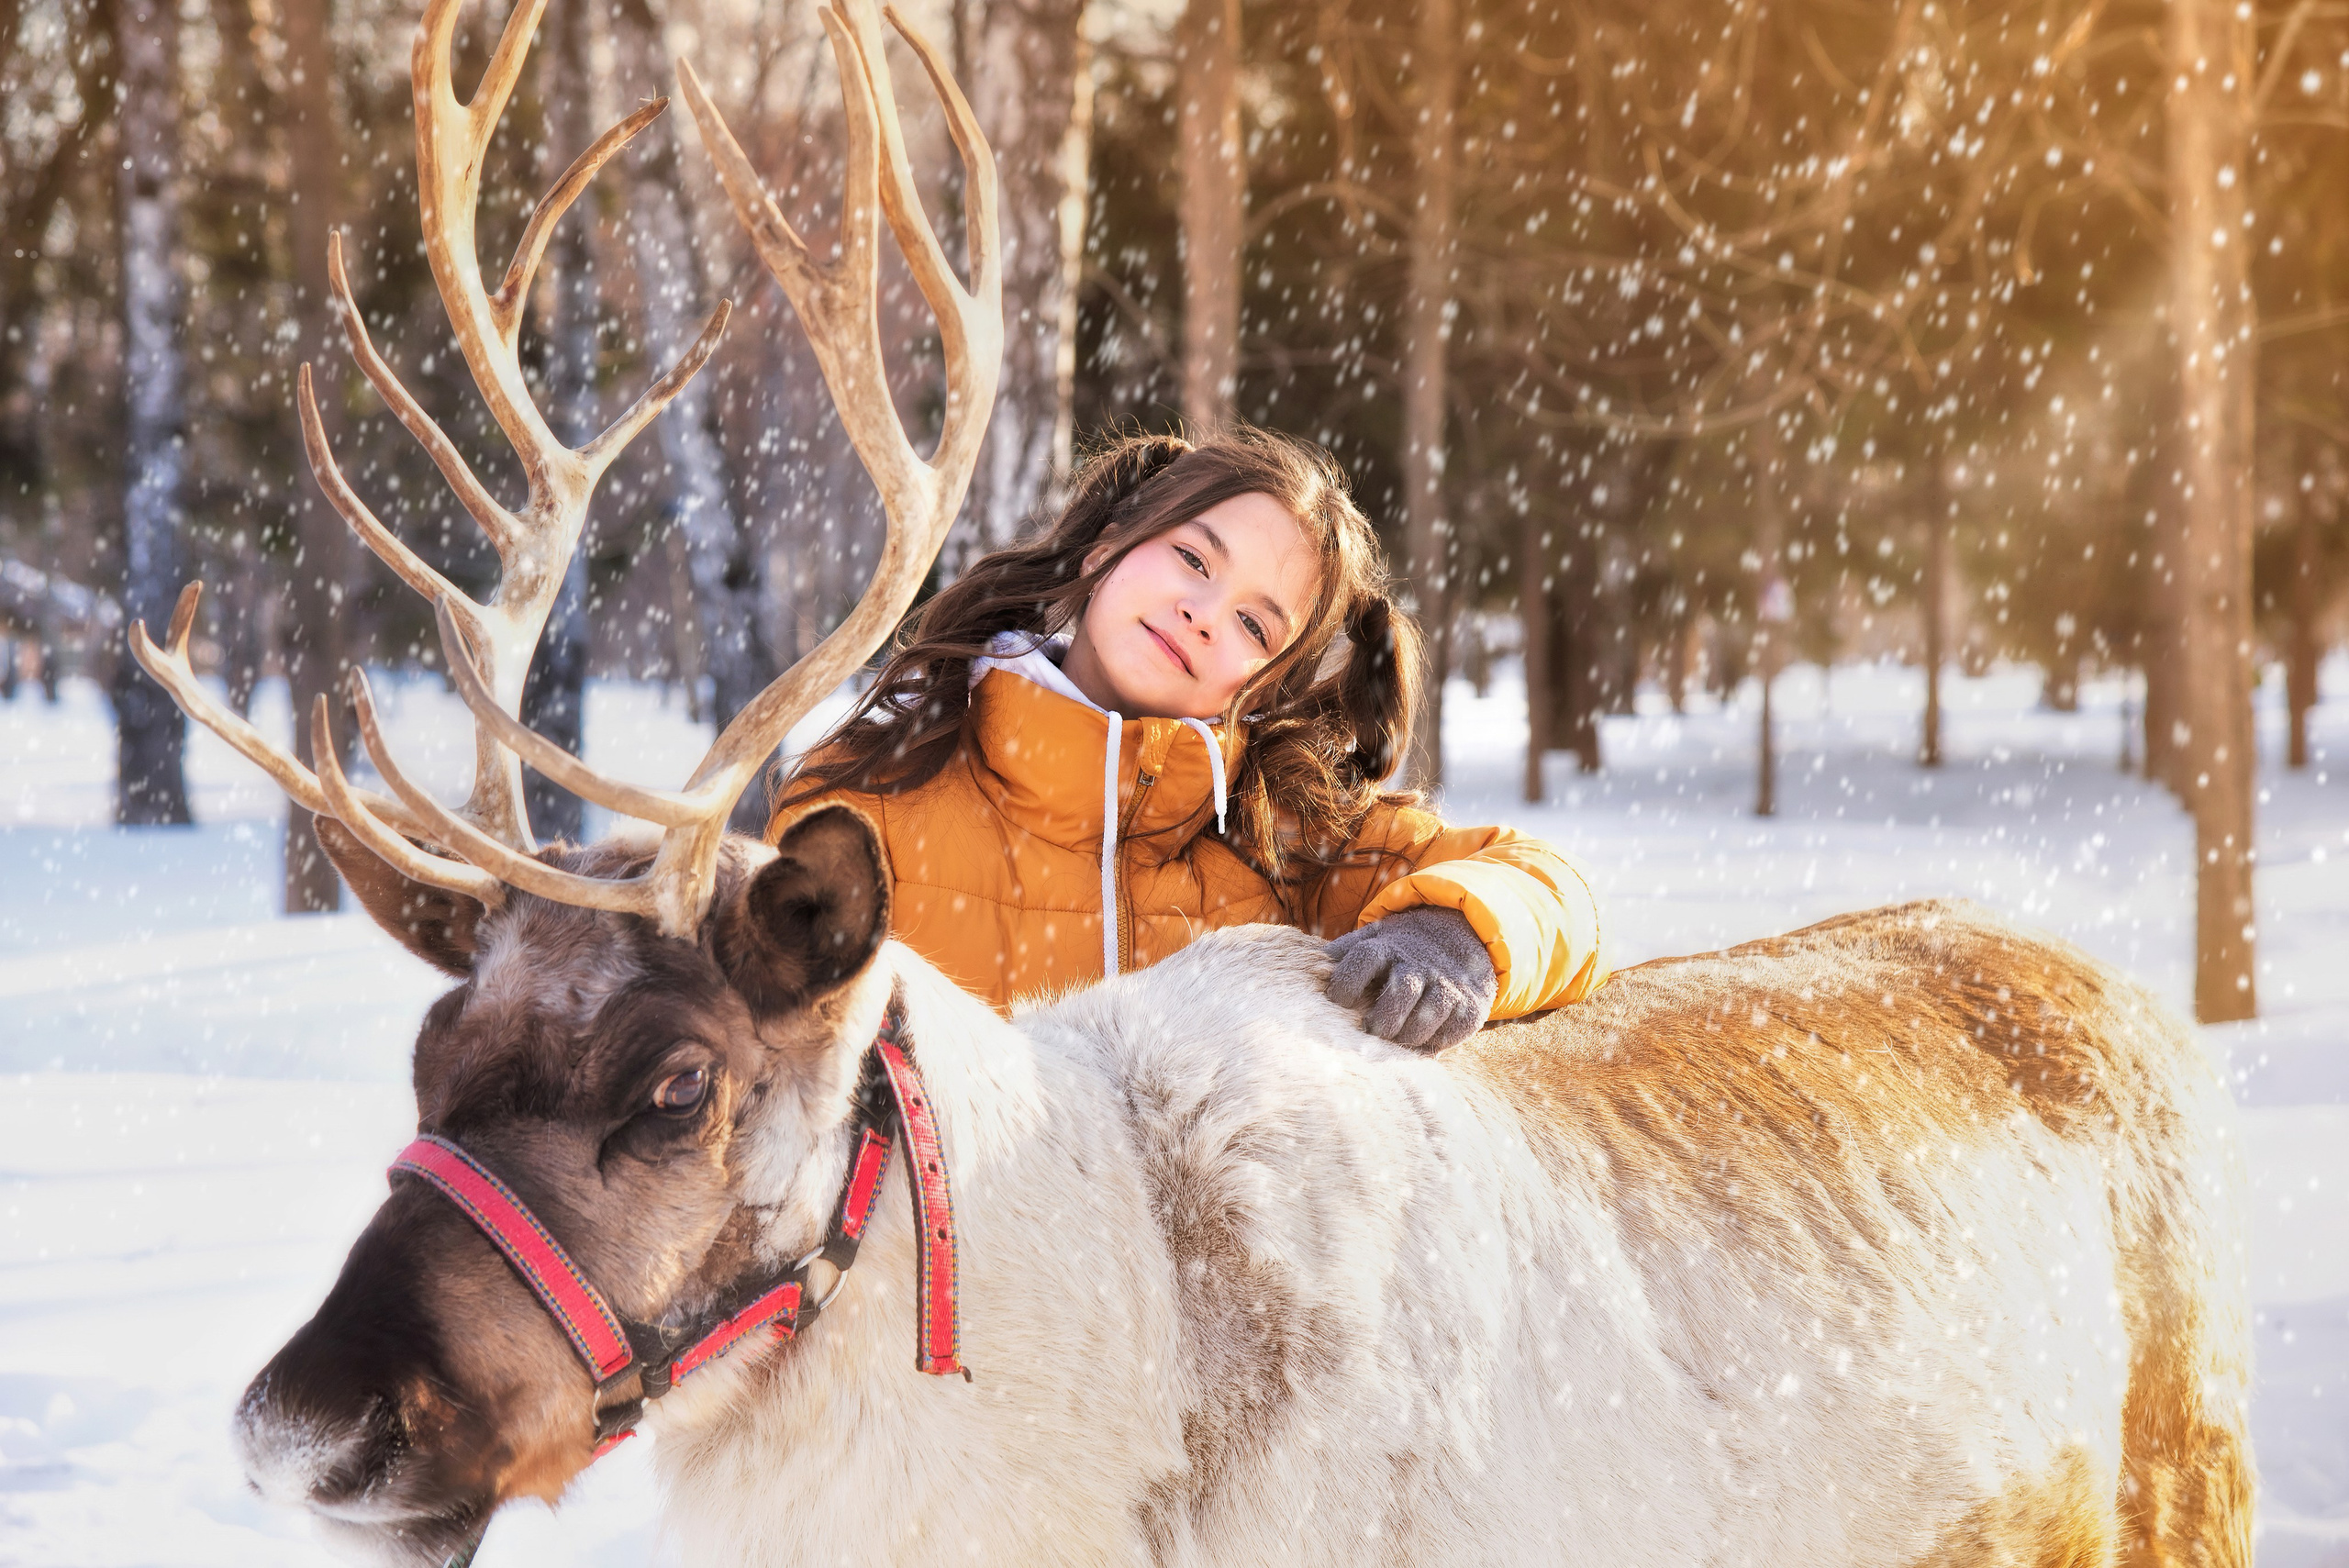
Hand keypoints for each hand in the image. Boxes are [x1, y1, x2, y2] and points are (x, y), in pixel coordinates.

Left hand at [1326, 907, 1497, 1051]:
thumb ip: (1342, 953)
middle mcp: (1418, 964)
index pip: (1364, 959)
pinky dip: (1434, 1044)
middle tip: (1371, 1031)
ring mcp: (1447, 985)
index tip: (1337, 1001)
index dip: (1346, 982)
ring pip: (1428, 1015)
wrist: (1459, 939)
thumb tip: (1305, 968)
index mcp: (1387, 947)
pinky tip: (1420, 1045)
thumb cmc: (1399, 952)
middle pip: (1402, 991)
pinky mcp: (1469, 1006)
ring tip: (1395, 1040)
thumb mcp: (1373, 940)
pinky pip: (1452, 1032)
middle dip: (1383, 1020)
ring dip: (1407, 1036)